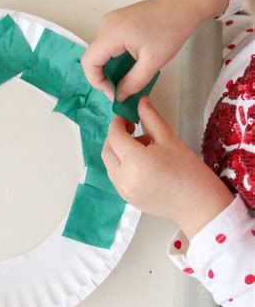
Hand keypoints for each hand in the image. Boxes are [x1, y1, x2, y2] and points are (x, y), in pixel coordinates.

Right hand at [81, 0, 196, 101]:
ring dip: (111, 68)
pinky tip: (130, 64)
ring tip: (129, 77)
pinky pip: (108, 45)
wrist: (182, 6)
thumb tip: (119, 97)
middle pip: (93, 58)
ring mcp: (110, 22)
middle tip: (122, 89)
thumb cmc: (170, 30)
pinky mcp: (116, 22)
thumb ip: (133, 83)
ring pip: (101, 52)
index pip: (89, 62)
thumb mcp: (152, 62)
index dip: (97, 82)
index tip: (114, 93)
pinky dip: (115, 58)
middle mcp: (105, 25)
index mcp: (111, 33)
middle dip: (104, 77)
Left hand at [102, 97, 233, 238]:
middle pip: (107, 150)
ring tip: (144, 149)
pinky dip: (121, 166)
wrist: (200, 205)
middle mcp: (123, 177)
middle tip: (134, 131)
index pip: (114, 135)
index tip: (129, 118)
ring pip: (109, 164)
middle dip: (116, 137)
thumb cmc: (189, 171)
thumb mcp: (169, 139)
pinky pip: (115, 176)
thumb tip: (140, 101)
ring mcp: (123, 191)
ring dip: (118, 152)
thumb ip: (151, 118)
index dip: (118, 123)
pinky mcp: (126, 199)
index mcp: (135, 161)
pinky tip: (142, 164)